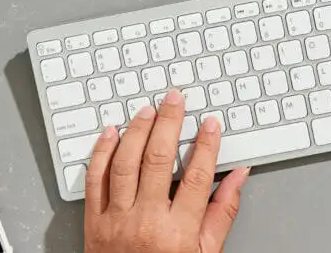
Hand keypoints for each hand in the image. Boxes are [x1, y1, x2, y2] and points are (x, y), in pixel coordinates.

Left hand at [84, 89, 250, 252]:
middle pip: (158, 160)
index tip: (211, 124)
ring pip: (124, 163)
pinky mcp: (93, 222)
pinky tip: (111, 133)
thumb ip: (222, 213)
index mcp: (177, 231)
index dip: (206, 145)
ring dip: (136, 131)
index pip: (196, 176)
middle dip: (169, 123)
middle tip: (175, 100)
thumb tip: (238, 177)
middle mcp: (145, 221)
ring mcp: (116, 220)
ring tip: (148, 110)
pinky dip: (101, 152)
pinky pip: (94, 179)